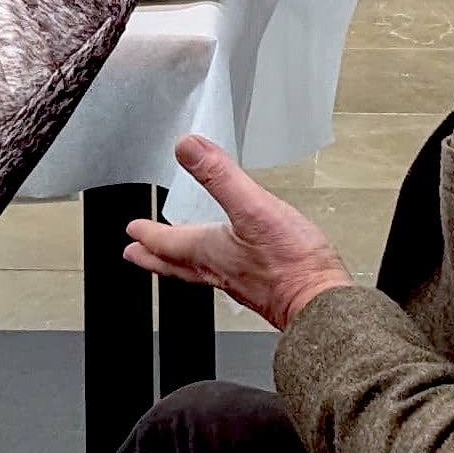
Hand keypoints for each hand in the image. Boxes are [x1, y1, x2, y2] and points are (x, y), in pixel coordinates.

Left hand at [124, 135, 356, 329]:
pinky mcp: (263, 290)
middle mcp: (220, 270)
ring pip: (199, 272)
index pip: (169, 241)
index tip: (132, 230)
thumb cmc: (291, 263)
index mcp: (210, 251)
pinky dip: (214, 269)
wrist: (321, 305)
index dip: (149, 233)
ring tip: (173, 260)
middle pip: (176, 264)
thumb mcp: (253, 208)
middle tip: (134, 255)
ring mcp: (241, 283)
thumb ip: (219, 176)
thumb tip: (187, 147)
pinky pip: (226, 278)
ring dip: (179, 264)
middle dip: (154, 257)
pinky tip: (229, 266)